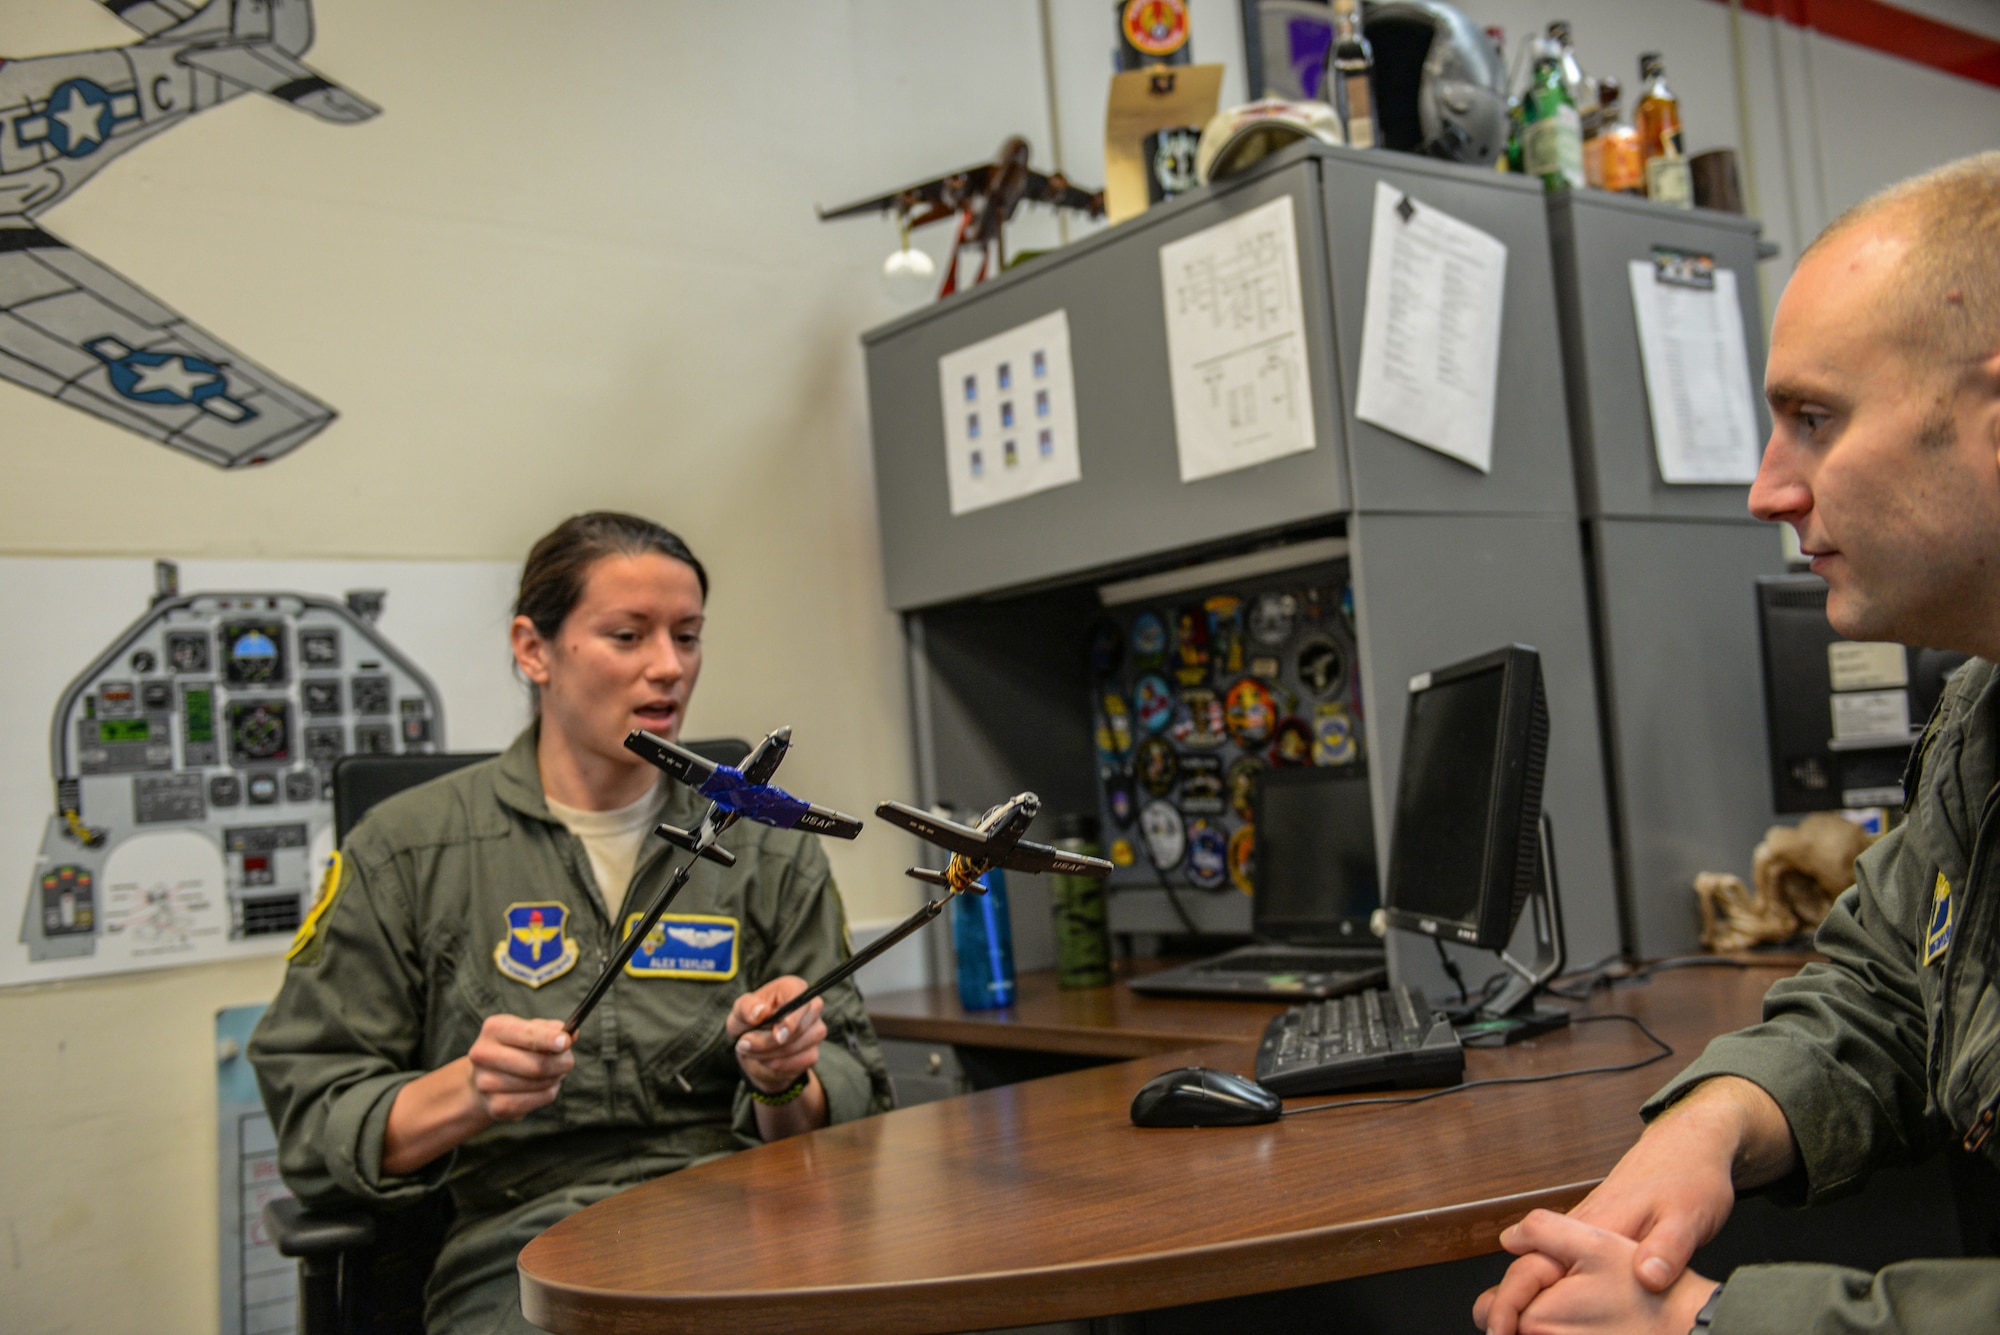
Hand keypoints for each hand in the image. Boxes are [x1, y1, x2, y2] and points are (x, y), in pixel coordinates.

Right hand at [465, 1013, 573, 1120]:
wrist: (485, 1077)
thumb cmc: (515, 1048)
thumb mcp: (531, 1030)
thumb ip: (552, 1030)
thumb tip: (572, 1035)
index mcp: (494, 1028)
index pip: (528, 1034)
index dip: (550, 1039)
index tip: (566, 1042)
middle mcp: (484, 1054)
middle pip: (537, 1064)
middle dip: (561, 1063)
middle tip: (568, 1062)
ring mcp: (486, 1083)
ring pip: (540, 1083)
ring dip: (555, 1078)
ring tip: (552, 1073)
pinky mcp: (495, 1106)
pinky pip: (536, 1101)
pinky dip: (547, 1093)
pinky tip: (541, 1087)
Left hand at [728, 977, 824, 1094]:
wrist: (753, 1047)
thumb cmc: (749, 1020)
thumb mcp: (740, 1010)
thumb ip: (747, 1007)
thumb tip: (761, 1011)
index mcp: (793, 988)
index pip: (802, 998)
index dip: (793, 1017)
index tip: (778, 1034)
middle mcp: (811, 1006)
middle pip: (799, 1028)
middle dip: (768, 1041)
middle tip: (744, 1043)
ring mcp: (816, 1030)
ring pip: (796, 1047)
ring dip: (768, 1054)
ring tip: (751, 1049)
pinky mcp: (814, 1052)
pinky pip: (799, 1062)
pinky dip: (778, 1065)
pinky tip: (766, 1058)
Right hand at [1475, 1078, 1772, 1333]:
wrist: (1686, 1146)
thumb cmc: (1689, 1178)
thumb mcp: (1688, 1218)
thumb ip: (1668, 1249)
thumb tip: (1648, 1277)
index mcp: (1601, 1224)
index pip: (1540, 1262)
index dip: (1518, 1296)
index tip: (1509, 1326)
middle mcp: (1585, 1223)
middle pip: (1530, 1264)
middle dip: (1513, 1300)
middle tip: (1505, 1332)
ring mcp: (1587, 1224)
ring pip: (1542, 1261)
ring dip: (1530, 1293)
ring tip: (1520, 1326)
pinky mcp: (1596, 1227)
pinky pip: (1562, 1257)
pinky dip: (1551, 1281)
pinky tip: (1559, 1304)